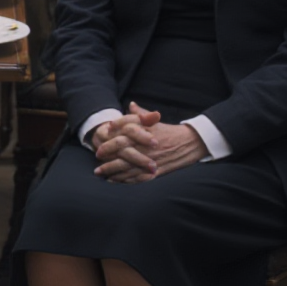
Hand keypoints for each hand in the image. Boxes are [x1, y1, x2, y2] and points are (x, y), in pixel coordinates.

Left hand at [94, 104, 209, 181]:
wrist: (189, 144)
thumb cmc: (170, 132)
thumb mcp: (156, 121)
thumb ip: (141, 114)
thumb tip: (130, 104)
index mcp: (145, 132)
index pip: (124, 131)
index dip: (112, 132)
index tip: (102, 133)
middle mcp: (145, 146)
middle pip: (122, 150)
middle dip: (107, 153)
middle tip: (97, 155)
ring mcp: (149, 160)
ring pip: (126, 166)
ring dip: (111, 170)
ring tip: (99, 172)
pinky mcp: (154, 172)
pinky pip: (136, 178)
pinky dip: (124, 180)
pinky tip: (114, 181)